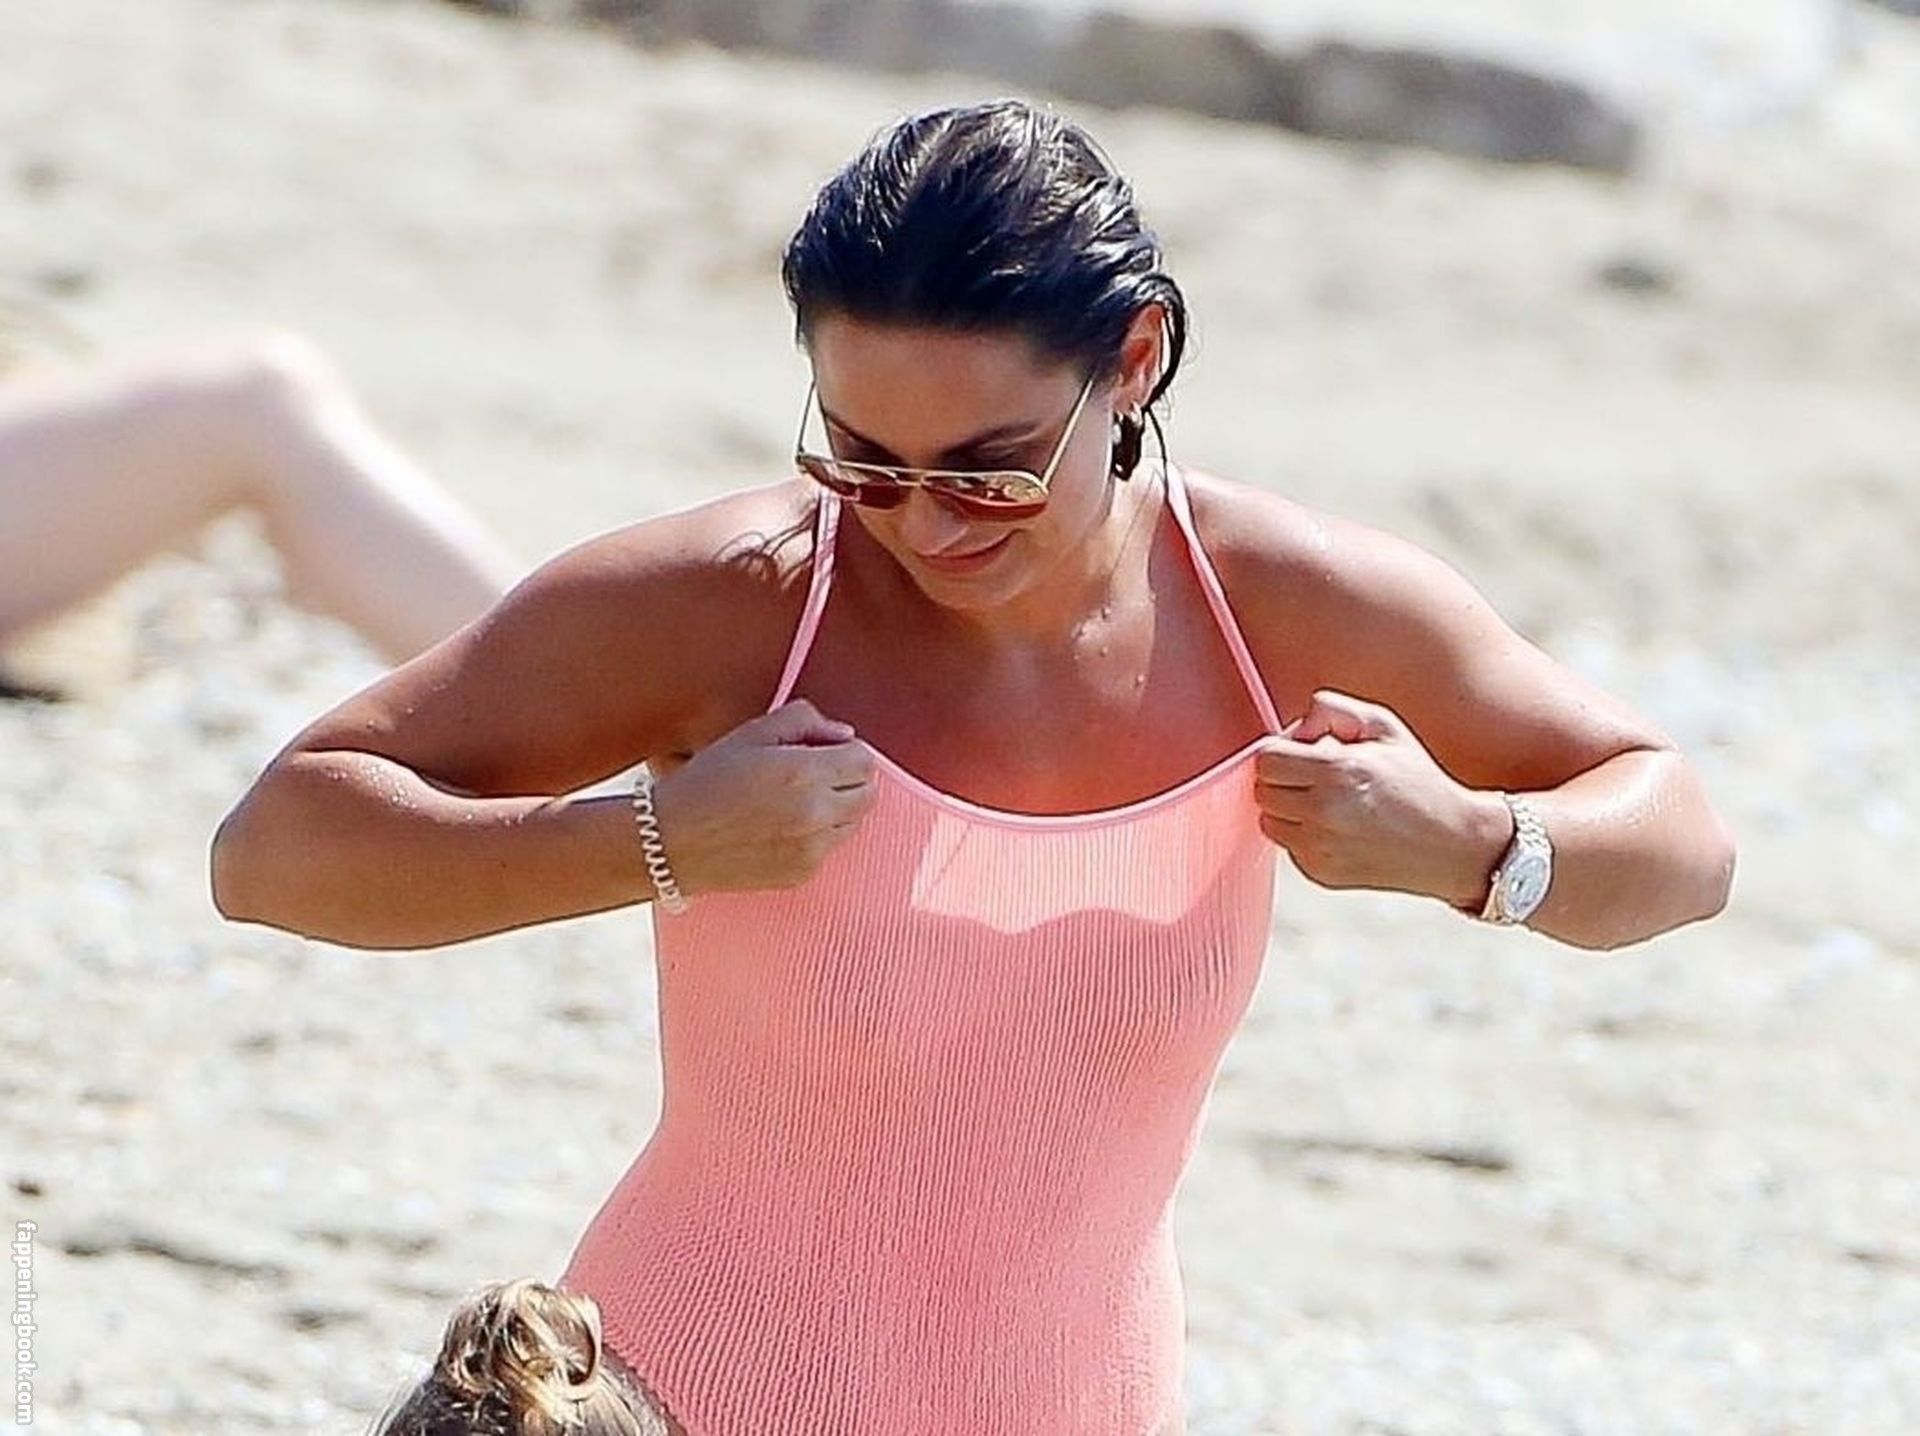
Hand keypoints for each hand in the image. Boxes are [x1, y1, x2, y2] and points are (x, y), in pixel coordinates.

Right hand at [648, 699, 877, 896]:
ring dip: (837, 808)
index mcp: (803, 774)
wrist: (669, 842)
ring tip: (793, 801)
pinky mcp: (802, 873)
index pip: (865, 761)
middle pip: (868, 794)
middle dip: (848, 779)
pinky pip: (830, 847)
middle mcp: (814, 814)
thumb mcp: (749, 734)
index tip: (823, 752)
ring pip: (854, 822)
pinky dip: (818, 835)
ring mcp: (811, 849)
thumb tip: (844, 736)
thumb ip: (804, 721)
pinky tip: (780, 826)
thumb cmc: (706, 781)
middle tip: (812, 775)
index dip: (847, 751)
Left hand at [1253, 688, 1508, 904]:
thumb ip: (1332, 709)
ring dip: (1289, 808)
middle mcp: (1323, 813)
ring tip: (1329, 802)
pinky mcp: (1320, 874)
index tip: (1301, 753)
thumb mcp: (1384, 727)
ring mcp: (1319, 848)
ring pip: (1270, 821)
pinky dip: (1304, 835)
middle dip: (1283, 778)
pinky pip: (1289, 847)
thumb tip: (1297, 726)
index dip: (1281, 752)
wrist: (1451, 842)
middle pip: (1262, 791)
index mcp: (1336, 772)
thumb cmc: (1418, 781)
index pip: (1266, 760)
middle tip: (1317, 776)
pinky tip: (1339, 828)